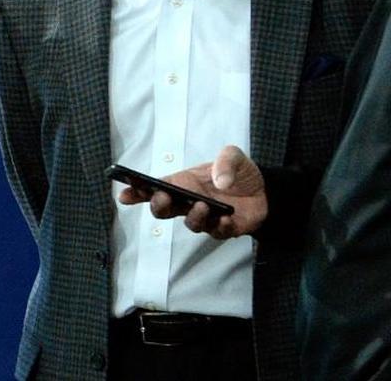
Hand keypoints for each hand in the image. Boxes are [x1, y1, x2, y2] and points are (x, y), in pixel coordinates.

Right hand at [118, 145, 267, 238]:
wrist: (266, 191)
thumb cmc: (240, 173)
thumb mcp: (234, 156)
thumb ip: (226, 161)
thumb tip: (219, 181)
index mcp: (184, 182)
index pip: (155, 188)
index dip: (137, 192)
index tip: (124, 194)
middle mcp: (189, 201)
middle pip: (164, 210)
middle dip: (159, 205)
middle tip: (163, 198)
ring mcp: (205, 217)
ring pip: (189, 224)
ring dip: (193, 217)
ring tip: (203, 207)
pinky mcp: (223, 229)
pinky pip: (216, 233)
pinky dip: (220, 226)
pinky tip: (226, 219)